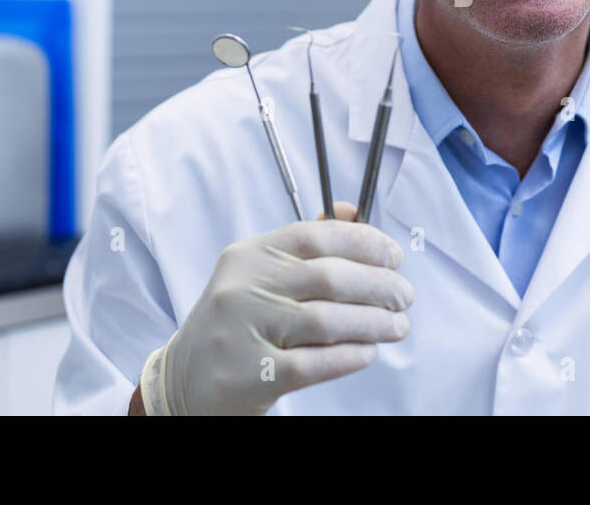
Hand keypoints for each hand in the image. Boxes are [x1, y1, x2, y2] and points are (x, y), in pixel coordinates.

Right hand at [161, 203, 412, 414]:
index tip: (394, 256)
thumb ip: (305, 244)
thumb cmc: (237, 320)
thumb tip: (352, 211)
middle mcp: (243, 287)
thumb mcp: (259, 272)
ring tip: (397, 326)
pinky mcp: (249, 374)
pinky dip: (350, 356)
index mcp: (250, 254)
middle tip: (404, 296)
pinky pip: (314, 363)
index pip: (315, 236)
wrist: (185, 378)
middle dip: (379, 286)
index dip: (364, 242)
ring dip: (373, 323)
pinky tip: (367, 352)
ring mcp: (244, 331)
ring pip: (326, 321)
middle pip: (328, 277)